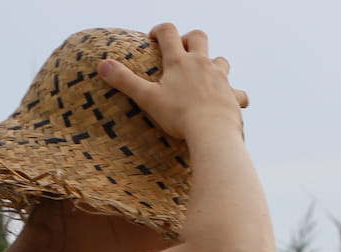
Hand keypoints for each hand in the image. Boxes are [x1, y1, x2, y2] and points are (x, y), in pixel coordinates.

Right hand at [97, 23, 248, 142]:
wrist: (211, 132)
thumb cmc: (178, 116)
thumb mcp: (147, 99)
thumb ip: (125, 82)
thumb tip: (101, 65)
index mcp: (179, 61)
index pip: (168, 32)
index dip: (159, 30)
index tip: (153, 39)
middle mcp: (201, 63)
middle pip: (199, 37)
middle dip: (190, 40)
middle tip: (182, 52)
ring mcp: (220, 78)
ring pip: (220, 60)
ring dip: (214, 64)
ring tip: (205, 77)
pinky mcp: (233, 96)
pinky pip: (238, 92)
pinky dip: (235, 95)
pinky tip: (231, 101)